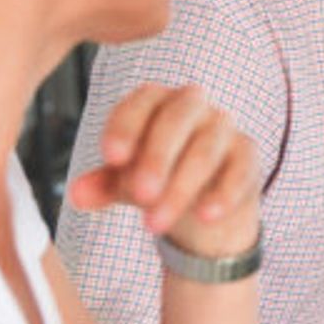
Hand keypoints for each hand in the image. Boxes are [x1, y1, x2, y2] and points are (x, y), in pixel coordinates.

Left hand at [66, 83, 259, 258]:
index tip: (111, 158)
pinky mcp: (247, 153)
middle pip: (175, 120)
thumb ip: (102, 185)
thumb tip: (77, 194)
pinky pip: (239, 168)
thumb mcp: (122, 184)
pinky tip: (205, 216)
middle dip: (156, 158)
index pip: (140, 103)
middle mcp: (191, 105)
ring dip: (181, 187)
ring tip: (156, 223)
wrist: (202, 209)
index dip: (125, 127)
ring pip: (205, 149)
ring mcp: (223, 126)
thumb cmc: (156, 182)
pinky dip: (223, 193)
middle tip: (139, 195)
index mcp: (154, 101)